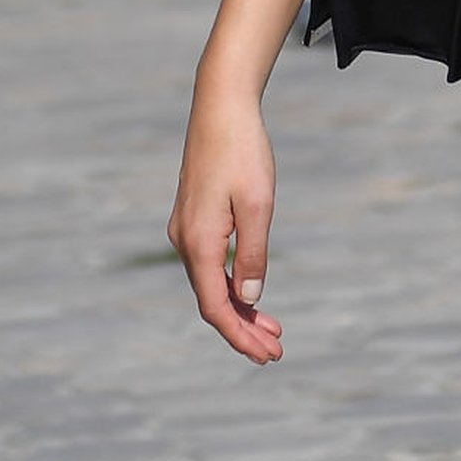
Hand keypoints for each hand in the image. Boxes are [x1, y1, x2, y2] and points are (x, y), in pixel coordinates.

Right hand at [170, 86, 283, 363]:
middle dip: (243, 329)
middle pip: (211, 300)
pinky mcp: (193, 216)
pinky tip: (249, 292)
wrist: (221, 106)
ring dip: (239, 308)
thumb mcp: (258, 205)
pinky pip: (209, 263)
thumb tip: (247, 300)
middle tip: (276, 351)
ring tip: (271, 329)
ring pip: (209, 282)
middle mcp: (184, 240)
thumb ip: (253, 255)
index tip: (267, 354)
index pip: (215, 307)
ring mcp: (186, 228)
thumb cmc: (243, 151)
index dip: (240, 335)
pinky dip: (230, 284)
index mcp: (199, 242)